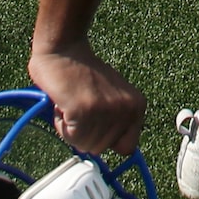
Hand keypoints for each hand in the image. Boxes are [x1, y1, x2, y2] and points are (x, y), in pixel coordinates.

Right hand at [28, 37, 143, 154]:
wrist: (64, 49)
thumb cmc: (83, 73)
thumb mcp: (113, 97)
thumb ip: (116, 121)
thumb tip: (110, 147)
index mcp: (137, 105)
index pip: (127, 147)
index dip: (106, 140)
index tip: (95, 126)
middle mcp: (126, 109)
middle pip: (101, 149)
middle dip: (84, 133)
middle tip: (79, 108)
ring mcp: (106, 110)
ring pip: (84, 145)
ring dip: (71, 128)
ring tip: (71, 103)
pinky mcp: (84, 110)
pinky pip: (70, 136)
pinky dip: (61, 124)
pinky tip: (63, 104)